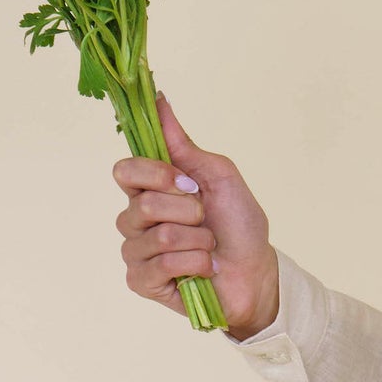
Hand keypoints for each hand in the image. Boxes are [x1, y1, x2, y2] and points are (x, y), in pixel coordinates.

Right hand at [112, 92, 279, 337]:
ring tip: (208, 246)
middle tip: (206, 220)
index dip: (156, 175)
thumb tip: (160, 100)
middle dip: (190, 212)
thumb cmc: (238, 225)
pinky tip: (203, 269)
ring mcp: (136, 252)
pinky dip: (194, 265)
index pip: (125, 171)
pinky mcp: (142, 281)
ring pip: (158, 237)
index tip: (188, 183)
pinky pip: (160, 266)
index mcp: (150, 189)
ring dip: (197, 240)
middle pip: (144, 204)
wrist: (256, 271)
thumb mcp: (219, 176)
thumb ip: (184, 144)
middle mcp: (136, 218)